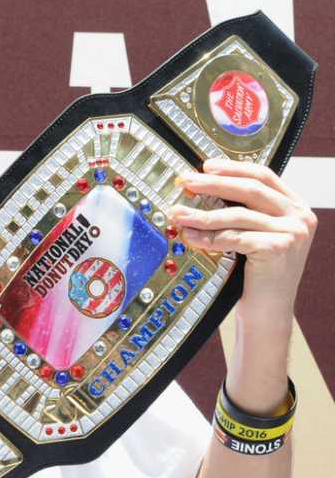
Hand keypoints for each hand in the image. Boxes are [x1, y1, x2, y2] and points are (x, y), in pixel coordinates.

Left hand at [168, 157, 316, 327]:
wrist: (269, 310)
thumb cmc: (257, 272)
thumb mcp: (257, 233)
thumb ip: (244, 210)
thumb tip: (203, 185)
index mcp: (296, 206)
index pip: (263, 176)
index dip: (232, 169)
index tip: (205, 166)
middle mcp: (300, 216)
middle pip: (250, 189)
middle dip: (213, 184)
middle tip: (185, 181)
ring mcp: (293, 233)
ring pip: (238, 215)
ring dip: (202, 214)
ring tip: (177, 213)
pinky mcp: (279, 248)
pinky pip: (235, 237)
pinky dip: (209, 237)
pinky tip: (190, 236)